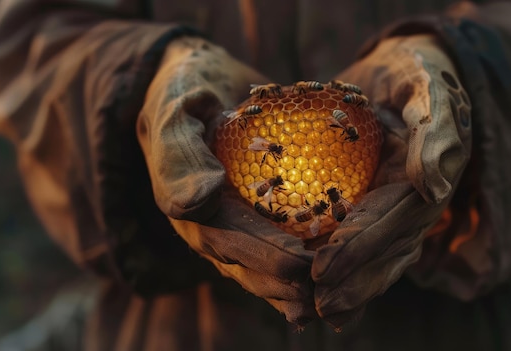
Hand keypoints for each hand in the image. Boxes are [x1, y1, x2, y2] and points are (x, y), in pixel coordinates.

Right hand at [136, 37, 316, 324]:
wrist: (195, 87)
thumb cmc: (184, 92)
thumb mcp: (175, 109)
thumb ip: (180, 153)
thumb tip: (200, 200)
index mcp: (188, 208)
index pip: (230, 240)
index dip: (267, 256)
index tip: (305, 265)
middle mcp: (207, 228)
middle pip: (250, 265)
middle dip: (289, 283)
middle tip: (330, 294)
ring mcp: (228, 228)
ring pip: (263, 267)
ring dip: (297, 288)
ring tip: (335, 302)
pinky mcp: (249, 221)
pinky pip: (276, 248)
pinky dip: (303, 265)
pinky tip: (333, 280)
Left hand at [312, 35, 472, 327]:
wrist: (400, 70)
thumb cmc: (415, 71)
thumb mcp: (428, 85)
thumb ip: (437, 129)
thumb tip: (435, 186)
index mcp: (427, 178)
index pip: (393, 219)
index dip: (360, 246)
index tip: (324, 269)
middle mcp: (414, 202)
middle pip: (387, 249)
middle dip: (354, 280)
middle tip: (318, 306)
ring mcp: (396, 208)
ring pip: (378, 256)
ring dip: (351, 287)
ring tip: (319, 312)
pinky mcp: (375, 206)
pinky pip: (361, 242)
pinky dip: (345, 271)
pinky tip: (318, 296)